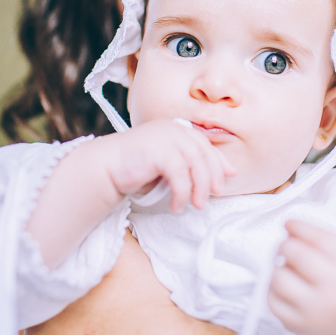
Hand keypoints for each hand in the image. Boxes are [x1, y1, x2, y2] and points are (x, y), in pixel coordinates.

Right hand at [101, 120, 234, 211]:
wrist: (106, 167)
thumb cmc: (135, 168)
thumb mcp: (166, 164)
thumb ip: (186, 165)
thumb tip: (214, 178)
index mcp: (176, 129)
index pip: (205, 144)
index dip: (220, 161)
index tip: (230, 176)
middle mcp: (173, 129)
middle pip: (204, 154)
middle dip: (213, 176)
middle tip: (213, 195)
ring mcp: (166, 138)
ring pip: (196, 164)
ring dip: (200, 188)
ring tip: (196, 205)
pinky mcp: (158, 151)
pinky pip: (180, 175)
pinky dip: (182, 193)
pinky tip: (176, 205)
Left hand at [268, 220, 335, 334]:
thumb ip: (325, 240)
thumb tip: (289, 227)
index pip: (320, 239)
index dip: (299, 227)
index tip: (289, 224)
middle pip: (297, 254)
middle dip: (286, 245)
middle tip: (287, 246)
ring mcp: (315, 310)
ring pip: (279, 277)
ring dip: (278, 268)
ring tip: (287, 269)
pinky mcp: (297, 325)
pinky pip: (272, 299)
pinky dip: (273, 289)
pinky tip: (286, 288)